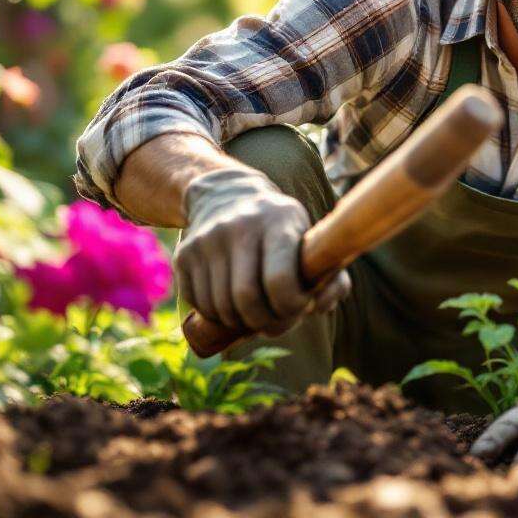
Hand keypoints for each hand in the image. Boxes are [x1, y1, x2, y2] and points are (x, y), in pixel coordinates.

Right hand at [175, 167, 350, 334]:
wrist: (226, 195)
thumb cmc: (280, 229)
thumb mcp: (310, 241)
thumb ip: (332, 278)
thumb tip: (318, 307)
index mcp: (278, 222)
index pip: (280, 281)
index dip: (291, 307)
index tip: (298, 307)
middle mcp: (239, 227)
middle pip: (246, 300)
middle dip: (265, 323)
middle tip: (275, 321)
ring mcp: (207, 240)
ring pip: (220, 307)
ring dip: (240, 324)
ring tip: (255, 315)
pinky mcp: (184, 254)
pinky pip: (199, 304)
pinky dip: (216, 316)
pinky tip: (231, 304)